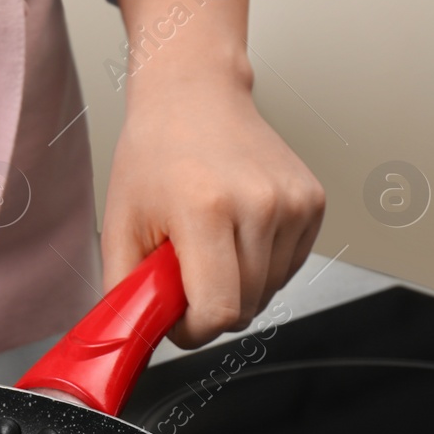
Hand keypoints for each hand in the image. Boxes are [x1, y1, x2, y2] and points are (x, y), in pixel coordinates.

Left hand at [100, 74, 323, 347]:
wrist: (194, 97)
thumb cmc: (156, 154)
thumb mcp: (119, 225)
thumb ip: (126, 291)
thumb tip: (133, 337)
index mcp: (207, 209)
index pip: (220, 310)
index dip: (194, 330)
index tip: (177, 319)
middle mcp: (260, 203)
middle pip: (246, 307)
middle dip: (211, 308)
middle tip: (184, 273)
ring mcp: (294, 202)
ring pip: (270, 291)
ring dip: (238, 286)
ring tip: (209, 244)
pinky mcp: (314, 202)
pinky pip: (288, 267)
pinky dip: (261, 266)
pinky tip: (236, 233)